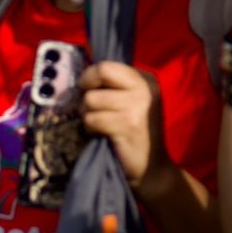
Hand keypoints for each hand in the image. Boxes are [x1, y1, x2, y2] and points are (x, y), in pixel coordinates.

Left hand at [80, 62, 169, 194]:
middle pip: (98, 74)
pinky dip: (91, 128)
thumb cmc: (133, 132)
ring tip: (101, 124)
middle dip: (86, 91)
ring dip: (87, 114)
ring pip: (90, 99)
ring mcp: (137, 106)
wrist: (152, 167)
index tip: (90, 90)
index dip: (90, 77)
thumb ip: (111, 85)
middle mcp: (144, 89)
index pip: (106, 66)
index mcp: (145, 80)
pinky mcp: (127, 125)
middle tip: (91, 107)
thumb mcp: (129, 101)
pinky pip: (92, 119)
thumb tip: (79, 74)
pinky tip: (103, 135)